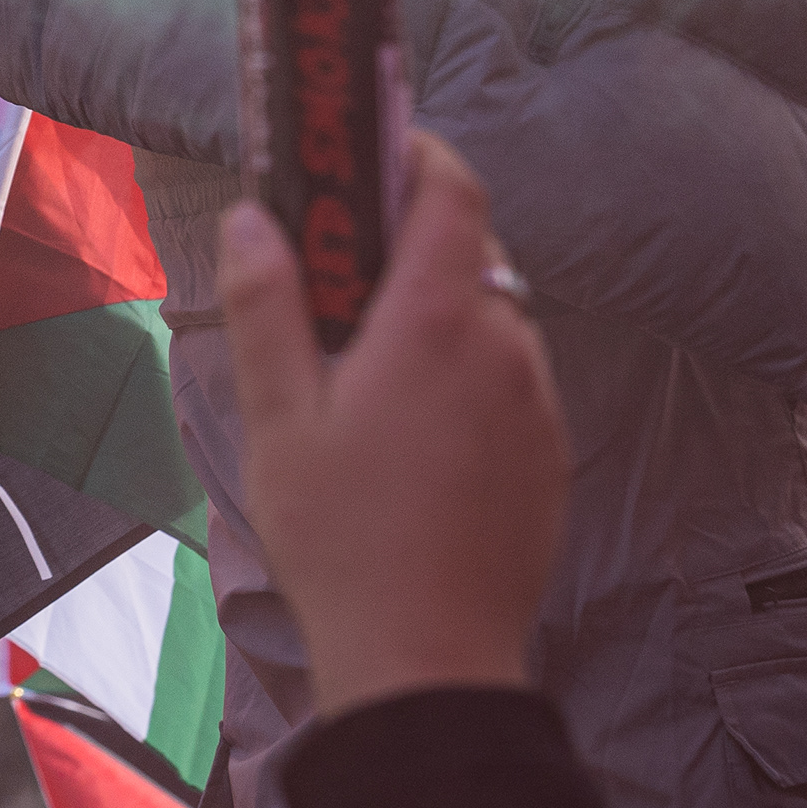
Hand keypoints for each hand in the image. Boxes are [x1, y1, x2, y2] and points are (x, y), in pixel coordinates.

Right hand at [220, 131, 563, 716]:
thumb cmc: (342, 539)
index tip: (372, 149)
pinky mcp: (550, 452)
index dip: (417, 153)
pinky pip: (508, 381)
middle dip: (406, 249)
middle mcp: (504, 346)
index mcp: (435, 323)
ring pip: (489, 320)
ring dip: (435, 319)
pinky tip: (409, 439)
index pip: (451, 191)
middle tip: (335, 282)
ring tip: (364, 379)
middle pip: (468, 254)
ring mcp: (537, 401)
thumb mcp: (278, 419)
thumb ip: (268, 307)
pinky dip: (464, 379)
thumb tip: (256, 218)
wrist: (427, 658)